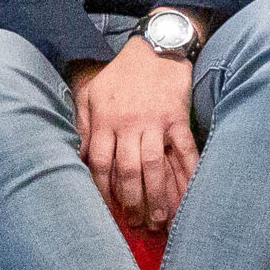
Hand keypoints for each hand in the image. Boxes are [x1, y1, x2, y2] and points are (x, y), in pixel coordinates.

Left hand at [70, 38, 200, 233]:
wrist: (157, 44)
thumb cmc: (121, 73)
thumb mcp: (92, 93)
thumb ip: (84, 124)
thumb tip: (80, 156)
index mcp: (105, 120)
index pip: (101, 164)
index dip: (104, 192)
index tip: (109, 212)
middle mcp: (129, 124)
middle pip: (128, 171)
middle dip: (132, 202)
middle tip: (137, 224)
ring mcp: (155, 121)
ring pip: (154, 166)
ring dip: (157, 197)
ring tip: (159, 220)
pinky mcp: (178, 117)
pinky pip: (184, 151)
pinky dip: (188, 174)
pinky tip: (189, 194)